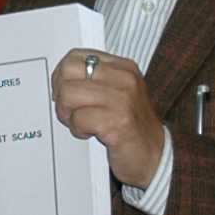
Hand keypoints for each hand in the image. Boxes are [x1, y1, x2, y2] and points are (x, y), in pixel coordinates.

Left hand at [52, 49, 164, 189]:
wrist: (155, 157)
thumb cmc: (130, 128)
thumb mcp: (116, 95)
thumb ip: (93, 82)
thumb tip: (59, 78)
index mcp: (122, 67)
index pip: (75, 57)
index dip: (62, 77)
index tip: (68, 94)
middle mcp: (124, 79)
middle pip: (67, 72)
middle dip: (62, 94)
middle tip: (72, 111)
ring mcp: (122, 99)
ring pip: (68, 94)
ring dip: (69, 115)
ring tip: (83, 124)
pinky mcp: (118, 122)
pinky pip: (78, 119)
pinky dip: (79, 130)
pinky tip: (91, 134)